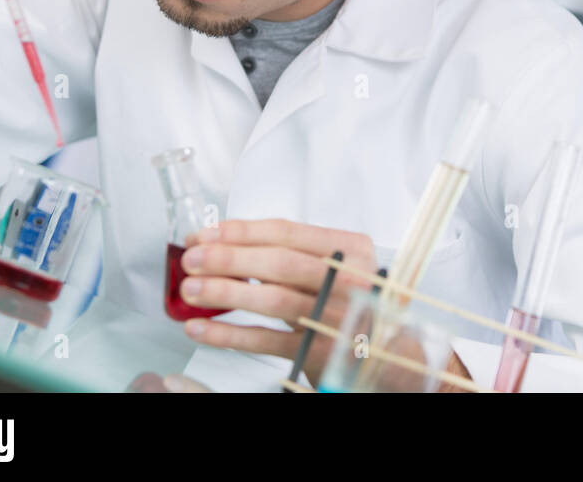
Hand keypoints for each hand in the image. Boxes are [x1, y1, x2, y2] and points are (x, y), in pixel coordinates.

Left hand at [178, 219, 476, 390]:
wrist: (391, 350)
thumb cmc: (353, 299)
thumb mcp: (336, 265)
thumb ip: (291, 253)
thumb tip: (221, 242)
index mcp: (351, 250)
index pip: (289, 233)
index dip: (242, 231)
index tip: (207, 232)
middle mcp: (348, 280)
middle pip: (280, 264)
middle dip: (229, 259)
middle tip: (192, 258)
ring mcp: (334, 317)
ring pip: (273, 301)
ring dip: (225, 293)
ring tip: (190, 290)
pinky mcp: (319, 351)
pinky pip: (266, 341)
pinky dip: (229, 334)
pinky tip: (202, 327)